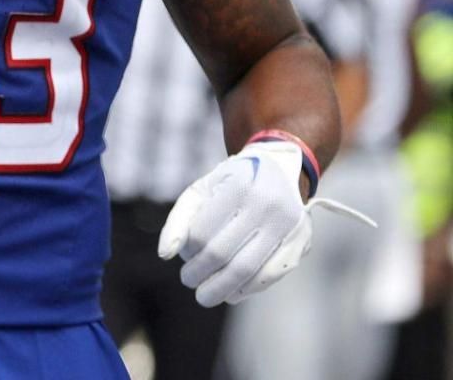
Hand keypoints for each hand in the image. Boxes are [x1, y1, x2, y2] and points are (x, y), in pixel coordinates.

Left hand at [158, 139, 370, 304]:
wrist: (279, 171)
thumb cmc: (231, 184)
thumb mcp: (201, 190)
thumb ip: (178, 220)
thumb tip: (165, 255)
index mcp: (239, 188)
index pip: (202, 233)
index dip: (188, 252)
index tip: (182, 259)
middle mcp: (268, 206)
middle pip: (224, 254)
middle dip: (201, 274)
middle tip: (188, 282)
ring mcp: (289, 226)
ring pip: (249, 270)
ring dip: (222, 288)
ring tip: (206, 294)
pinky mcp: (300, 242)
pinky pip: (271, 275)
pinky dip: (248, 289)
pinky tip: (232, 292)